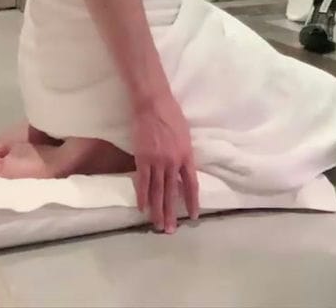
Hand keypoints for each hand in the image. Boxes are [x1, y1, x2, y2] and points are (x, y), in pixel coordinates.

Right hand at [132, 92, 199, 233]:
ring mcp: (157, 162)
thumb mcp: (185, 135)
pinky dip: (142, 197)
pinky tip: (142, 209)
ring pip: (157, 192)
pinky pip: (142, 182)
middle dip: (172, 213)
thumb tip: (184, 168)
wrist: (153, 104)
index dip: (192, 202)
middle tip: (171, 231)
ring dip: (157, 210)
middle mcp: (173, 163)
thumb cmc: (172, 115)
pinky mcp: (142, 159)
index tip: (193, 216)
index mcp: (186, 156)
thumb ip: (185, 153)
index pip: (191, 185)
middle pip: (172, 193)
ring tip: (158, 226)